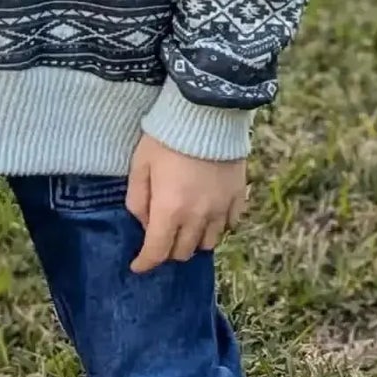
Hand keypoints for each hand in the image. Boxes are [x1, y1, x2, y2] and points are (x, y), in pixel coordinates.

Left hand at [126, 132, 248, 273]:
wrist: (207, 111)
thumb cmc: (166, 136)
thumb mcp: (139, 165)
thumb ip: (137, 199)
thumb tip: (145, 223)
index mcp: (170, 210)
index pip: (157, 252)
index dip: (145, 263)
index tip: (138, 266)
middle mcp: (198, 216)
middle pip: (184, 252)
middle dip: (168, 251)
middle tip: (161, 239)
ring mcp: (222, 207)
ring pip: (209, 243)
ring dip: (194, 240)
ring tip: (186, 228)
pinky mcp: (239, 195)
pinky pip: (231, 224)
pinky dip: (218, 226)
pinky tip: (210, 215)